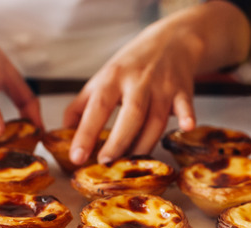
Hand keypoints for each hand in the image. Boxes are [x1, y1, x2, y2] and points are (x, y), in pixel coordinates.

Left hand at [63, 1, 250, 164]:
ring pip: (156, 121)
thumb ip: (81, 105)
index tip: (77, 156)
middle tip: (106, 163)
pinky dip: (187, 117)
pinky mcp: (183, 91)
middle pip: (131, 115)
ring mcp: (162, 86)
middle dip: (119, 141)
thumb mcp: (102, 78)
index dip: (86, 133)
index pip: (97, 107)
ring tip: (131, 164)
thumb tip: (63, 132)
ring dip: (144, 144)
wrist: (171, 41)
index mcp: (113, 78)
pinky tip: (186, 127)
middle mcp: (138, 82)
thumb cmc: (131, 65)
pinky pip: (186, 106)